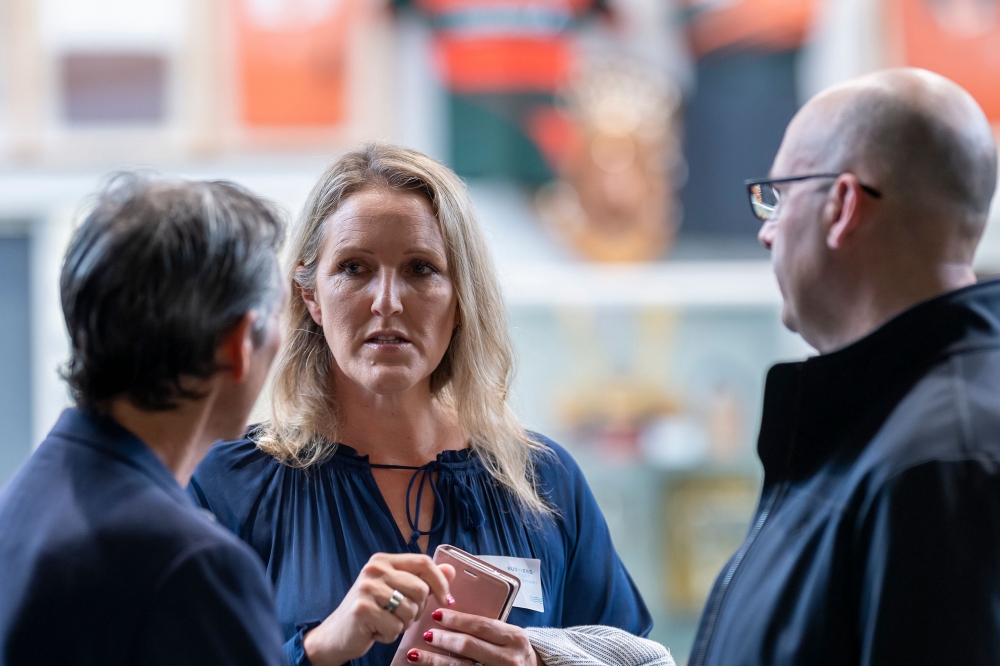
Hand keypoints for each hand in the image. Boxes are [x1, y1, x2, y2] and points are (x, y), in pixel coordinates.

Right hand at [303, 553, 455, 664]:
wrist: (337, 634)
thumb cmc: (372, 612)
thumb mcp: (398, 591)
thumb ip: (424, 580)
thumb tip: (451, 569)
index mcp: (384, 560)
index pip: (423, 562)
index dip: (440, 582)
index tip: (448, 599)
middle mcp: (374, 569)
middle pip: (421, 588)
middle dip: (418, 609)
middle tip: (400, 616)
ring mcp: (367, 588)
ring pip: (410, 610)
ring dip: (402, 624)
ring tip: (385, 622)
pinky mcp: (362, 609)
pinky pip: (395, 627)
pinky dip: (389, 635)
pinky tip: (375, 630)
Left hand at [406, 608, 539, 665]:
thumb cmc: (516, 652)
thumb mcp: (510, 636)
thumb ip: (487, 628)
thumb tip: (451, 614)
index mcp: (513, 638)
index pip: (481, 625)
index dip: (457, 620)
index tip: (436, 614)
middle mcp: (508, 658)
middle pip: (470, 646)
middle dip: (445, 640)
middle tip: (427, 634)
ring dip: (435, 661)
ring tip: (415, 654)